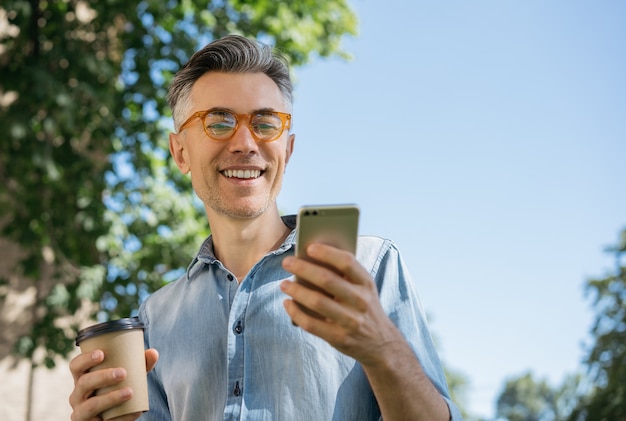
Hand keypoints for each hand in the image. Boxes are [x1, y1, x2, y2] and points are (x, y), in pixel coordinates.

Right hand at [69, 348, 158, 420]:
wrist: (115, 418)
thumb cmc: (118, 390)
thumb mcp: (129, 377)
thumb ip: (140, 365)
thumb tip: (153, 353)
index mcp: (83, 379)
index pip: (76, 366)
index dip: (85, 359)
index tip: (102, 354)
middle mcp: (77, 396)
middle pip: (83, 383)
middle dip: (102, 376)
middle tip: (123, 373)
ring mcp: (81, 413)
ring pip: (91, 405)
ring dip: (110, 398)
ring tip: (130, 392)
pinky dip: (122, 418)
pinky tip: (135, 412)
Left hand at [281, 243, 402, 365]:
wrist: (381, 343)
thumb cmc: (364, 307)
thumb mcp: (364, 288)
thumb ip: (345, 275)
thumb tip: (311, 259)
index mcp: (366, 283)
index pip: (347, 262)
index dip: (327, 253)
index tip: (309, 248)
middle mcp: (360, 301)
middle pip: (327, 280)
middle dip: (303, 268)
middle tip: (287, 262)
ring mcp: (350, 320)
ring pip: (317, 302)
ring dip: (296, 290)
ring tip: (284, 284)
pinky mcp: (339, 337)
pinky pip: (311, 324)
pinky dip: (295, 312)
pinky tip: (288, 303)